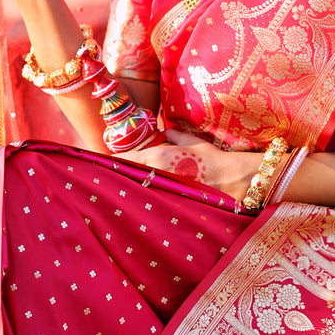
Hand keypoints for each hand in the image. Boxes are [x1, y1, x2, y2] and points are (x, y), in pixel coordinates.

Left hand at [120, 130, 260, 202]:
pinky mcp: (172, 200)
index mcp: (160, 155)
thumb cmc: (214, 159)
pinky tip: (139, 201)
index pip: (127, 159)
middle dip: (118, 176)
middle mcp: (158, 171)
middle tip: (107, 178)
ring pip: (138, 188)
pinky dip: (144, 197)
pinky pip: (152, 198)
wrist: (232, 178)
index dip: (113, 162)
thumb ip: (175, 136)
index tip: (102, 164)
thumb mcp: (193, 142)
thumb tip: (165, 132)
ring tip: (119, 191)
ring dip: (130, 188)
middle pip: (128, 174)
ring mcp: (164, 187)